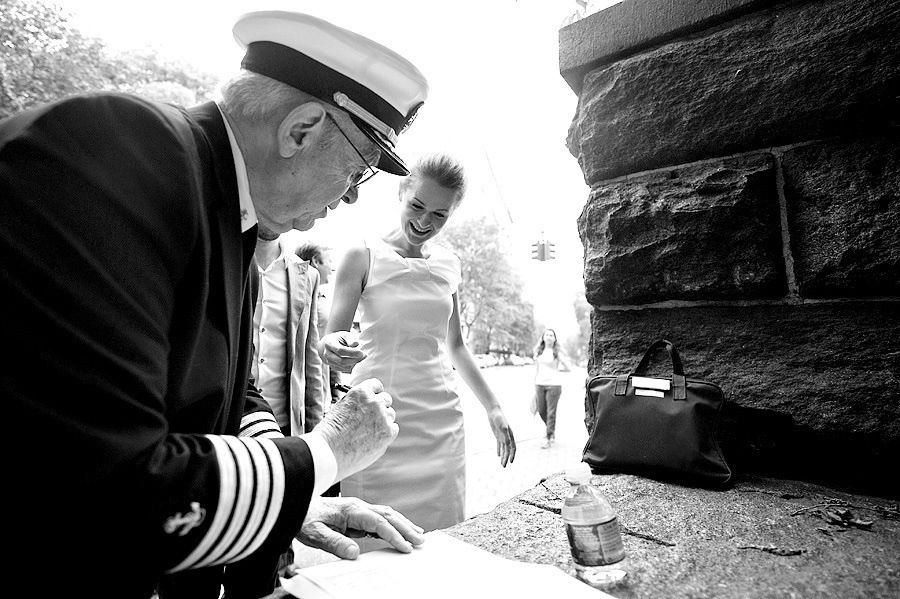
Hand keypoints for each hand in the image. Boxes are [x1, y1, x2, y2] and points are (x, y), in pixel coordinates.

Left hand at [297, 496, 425, 559]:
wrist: (294, 502)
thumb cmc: (304, 518)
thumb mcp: (315, 534)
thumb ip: (335, 543)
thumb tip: (355, 553)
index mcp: (351, 510)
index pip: (379, 522)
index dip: (394, 535)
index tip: (405, 547)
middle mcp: (358, 506)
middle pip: (388, 515)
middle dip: (406, 528)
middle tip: (420, 541)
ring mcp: (358, 509)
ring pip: (386, 514)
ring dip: (402, 524)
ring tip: (417, 534)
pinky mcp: (356, 514)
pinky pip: (379, 518)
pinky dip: (392, 524)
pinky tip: (398, 531)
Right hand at [314, 378, 397, 480]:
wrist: (329, 451)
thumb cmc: (330, 432)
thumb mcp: (340, 407)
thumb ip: (355, 403)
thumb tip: (365, 405)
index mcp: (361, 392)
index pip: (376, 385)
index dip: (375, 393)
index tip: (374, 399)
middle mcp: (374, 402)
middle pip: (386, 399)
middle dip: (380, 407)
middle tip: (372, 418)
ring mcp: (382, 417)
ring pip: (390, 414)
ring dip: (383, 420)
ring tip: (369, 432)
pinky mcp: (388, 432)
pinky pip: (394, 428)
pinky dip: (387, 432)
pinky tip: (375, 438)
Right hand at [320, 331, 366, 372]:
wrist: (328, 344)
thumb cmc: (339, 338)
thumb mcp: (344, 335)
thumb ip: (350, 339)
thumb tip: (356, 343)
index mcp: (329, 343)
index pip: (340, 350)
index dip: (351, 352)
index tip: (361, 353)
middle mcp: (327, 354)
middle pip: (341, 361)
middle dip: (354, 360)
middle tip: (364, 355)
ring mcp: (329, 362)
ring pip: (344, 367)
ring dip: (354, 362)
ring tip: (360, 356)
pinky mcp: (333, 367)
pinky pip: (345, 369)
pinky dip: (352, 365)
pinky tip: (355, 359)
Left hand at [488, 410, 515, 466]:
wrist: (494, 412)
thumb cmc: (499, 417)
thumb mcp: (502, 425)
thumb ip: (505, 434)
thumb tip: (507, 443)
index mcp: (511, 435)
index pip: (513, 448)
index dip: (512, 455)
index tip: (510, 462)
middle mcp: (508, 437)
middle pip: (508, 450)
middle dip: (506, 458)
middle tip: (504, 466)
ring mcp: (503, 436)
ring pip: (504, 449)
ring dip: (503, 456)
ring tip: (502, 464)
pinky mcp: (498, 435)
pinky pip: (499, 444)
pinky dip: (499, 450)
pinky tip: (498, 455)